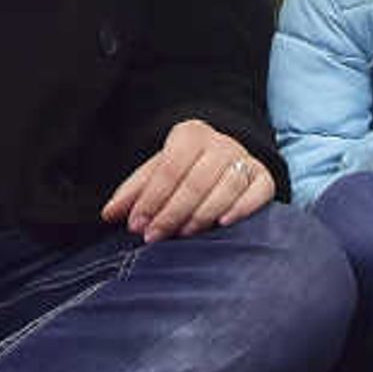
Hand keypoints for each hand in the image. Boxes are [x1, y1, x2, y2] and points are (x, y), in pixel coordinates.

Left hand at [102, 119, 277, 241]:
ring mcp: (244, 159)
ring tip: (184, 234)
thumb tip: (108, 214)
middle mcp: (220, 143)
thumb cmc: (184, 167)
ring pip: (226, 187)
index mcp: (190, 135)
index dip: (151, 199)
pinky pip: (258, 191)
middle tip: (155, 236)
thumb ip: (134, 192)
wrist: (225, 155)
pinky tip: (224, 223)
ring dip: (202, 214)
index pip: (169, 169)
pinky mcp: (264, 176)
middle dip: (172, 212)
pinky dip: (242, 208)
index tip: (137, 225)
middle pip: (196, 181)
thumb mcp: (156, 171)